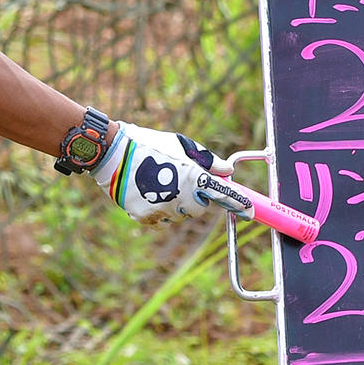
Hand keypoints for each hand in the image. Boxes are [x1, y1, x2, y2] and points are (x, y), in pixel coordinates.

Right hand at [94, 122, 235, 224]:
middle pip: (199, 209)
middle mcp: (179, 196)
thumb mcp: (182, 145)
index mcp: (192, 176)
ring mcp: (161, 209)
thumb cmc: (150, 144)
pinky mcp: (145, 217)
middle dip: (195, 198)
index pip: (222, 195)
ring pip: (179, 215)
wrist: (113, 154)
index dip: (238, 204)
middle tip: (180, 180)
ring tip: (159, 182)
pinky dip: (159, 210)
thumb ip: (207, 160)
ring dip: (176, 204)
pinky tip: (148, 192)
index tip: (250, 212)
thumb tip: (228, 171)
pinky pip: (161, 220)